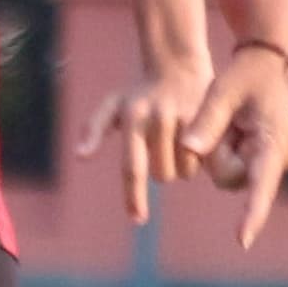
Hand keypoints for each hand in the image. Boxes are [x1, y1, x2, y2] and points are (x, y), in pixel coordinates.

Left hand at [75, 55, 214, 223]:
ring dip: (182, 166)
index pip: (132, 167)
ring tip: (179, 143)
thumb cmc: (140, 94)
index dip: (134, 196)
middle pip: (162, 174)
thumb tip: (79, 156)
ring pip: (184, 170)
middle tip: (163, 148)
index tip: (137, 220)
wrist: (178, 66)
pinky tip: (199, 147)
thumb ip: (93, 128)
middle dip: (162, 169)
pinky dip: (201, 161)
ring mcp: (186, 118)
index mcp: (133, 118)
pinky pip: (205, 160)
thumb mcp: (113, 105)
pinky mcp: (209, 120)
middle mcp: (159, 118)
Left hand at [178, 44, 287, 248]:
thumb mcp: (224, 90)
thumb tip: (188, 150)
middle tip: (226, 118)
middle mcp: (281, 158)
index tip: (242, 241)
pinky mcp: (269, 157)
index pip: (261, 187)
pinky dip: (230, 145)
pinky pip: (238, 163)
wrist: (277, 58)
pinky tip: (239, 122)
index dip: (251, 215)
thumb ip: (206, 121)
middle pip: (231, 177)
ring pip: (232, 172)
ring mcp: (276, 159)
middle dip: (218, 154)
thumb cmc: (250, 70)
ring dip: (223, 148)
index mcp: (274, 144)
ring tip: (236, 117)